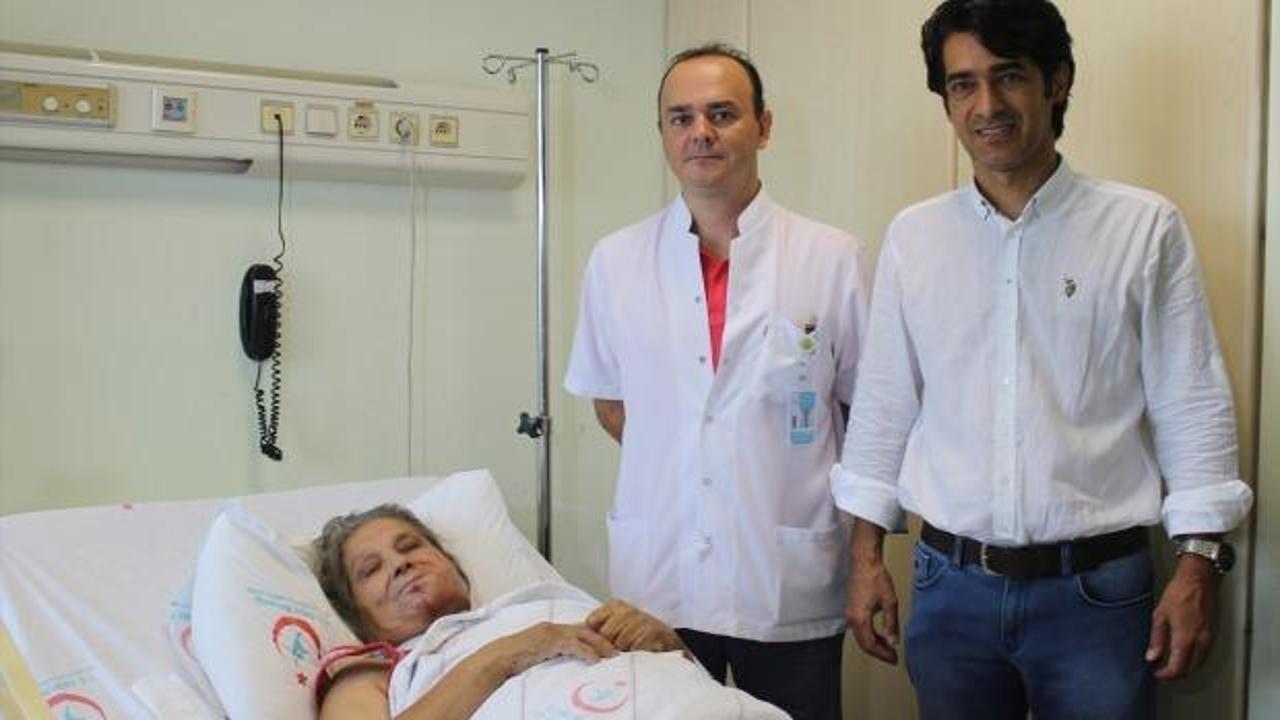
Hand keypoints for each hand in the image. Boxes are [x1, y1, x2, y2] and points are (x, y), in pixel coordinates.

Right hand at [495, 622, 618, 677]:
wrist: (497, 658)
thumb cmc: (515, 660)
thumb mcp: (538, 654)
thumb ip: (552, 653)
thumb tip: (565, 661)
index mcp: (552, 630)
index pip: (580, 629)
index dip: (596, 636)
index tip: (610, 645)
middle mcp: (553, 627)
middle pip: (586, 629)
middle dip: (604, 638)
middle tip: (619, 650)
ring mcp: (551, 633)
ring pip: (583, 635)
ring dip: (601, 645)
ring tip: (614, 656)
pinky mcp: (548, 641)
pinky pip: (572, 645)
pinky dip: (586, 652)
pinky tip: (595, 660)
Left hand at [586, 600, 684, 652]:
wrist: (663, 636)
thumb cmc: (635, 631)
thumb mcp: (616, 623)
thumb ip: (598, 626)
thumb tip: (577, 633)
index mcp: (614, 605)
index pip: (592, 622)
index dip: (595, 635)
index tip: (600, 642)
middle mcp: (627, 609)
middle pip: (605, 635)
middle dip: (609, 645)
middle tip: (617, 649)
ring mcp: (640, 619)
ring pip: (620, 643)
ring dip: (623, 651)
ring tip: (628, 649)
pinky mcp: (651, 631)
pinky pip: (635, 647)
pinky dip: (635, 653)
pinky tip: (638, 651)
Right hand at [847, 520, 898, 664]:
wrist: (864, 561)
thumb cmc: (876, 577)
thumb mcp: (889, 602)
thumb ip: (891, 624)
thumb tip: (893, 642)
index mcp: (860, 618)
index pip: (870, 644)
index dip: (882, 654)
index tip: (894, 658)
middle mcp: (851, 618)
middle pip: (863, 643)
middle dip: (878, 652)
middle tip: (893, 656)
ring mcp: (849, 613)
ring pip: (860, 637)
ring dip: (874, 644)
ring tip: (888, 647)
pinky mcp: (851, 608)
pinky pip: (858, 628)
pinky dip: (869, 635)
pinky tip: (880, 634)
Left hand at [1146, 555, 1218, 679]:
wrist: (1199, 579)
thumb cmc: (1180, 592)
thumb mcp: (1160, 614)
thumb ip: (1157, 638)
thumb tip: (1152, 656)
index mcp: (1185, 638)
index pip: (1177, 668)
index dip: (1166, 675)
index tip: (1156, 674)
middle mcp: (1200, 642)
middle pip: (1190, 669)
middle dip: (1176, 673)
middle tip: (1162, 670)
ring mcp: (1209, 638)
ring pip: (1199, 663)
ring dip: (1186, 667)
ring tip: (1170, 662)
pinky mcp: (1213, 633)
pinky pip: (1205, 654)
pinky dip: (1194, 658)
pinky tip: (1184, 652)